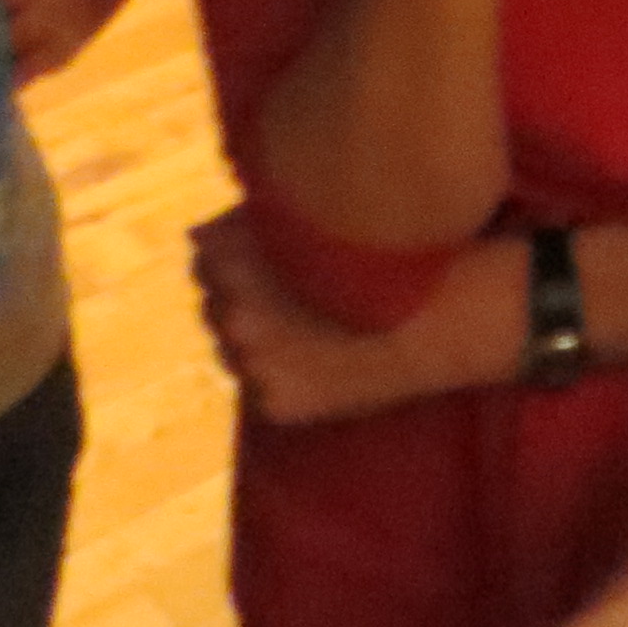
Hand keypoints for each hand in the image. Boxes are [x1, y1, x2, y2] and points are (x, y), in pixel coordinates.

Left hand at [191, 210, 513, 425]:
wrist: (431, 318)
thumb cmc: (376, 253)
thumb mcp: (308, 222)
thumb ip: (248, 225)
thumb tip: (195, 235)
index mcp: (233, 264)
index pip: (202, 258)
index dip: (234, 258)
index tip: (263, 260)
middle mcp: (233, 316)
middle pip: (215, 305)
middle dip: (243, 300)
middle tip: (290, 298)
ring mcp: (252, 366)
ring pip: (235, 349)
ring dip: (257, 340)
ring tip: (307, 330)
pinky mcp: (274, 405)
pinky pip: (262, 388)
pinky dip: (282, 377)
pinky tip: (320, 362)